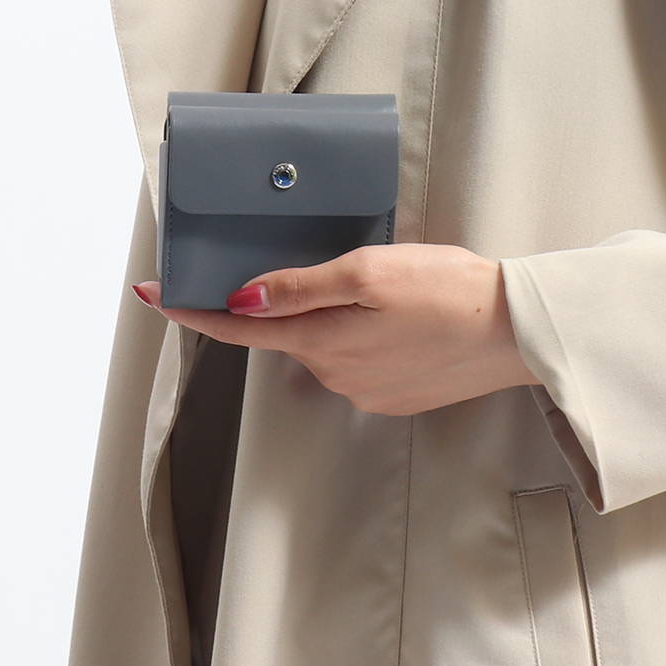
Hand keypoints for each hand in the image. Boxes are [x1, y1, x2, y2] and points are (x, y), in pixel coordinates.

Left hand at [131, 243, 541, 415]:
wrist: (515, 331)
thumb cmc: (446, 290)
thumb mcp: (367, 271)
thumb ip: (299, 288)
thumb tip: (240, 302)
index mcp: (321, 341)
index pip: (238, 329)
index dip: (191, 312)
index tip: (151, 295)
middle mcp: (334, 375)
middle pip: (288, 334)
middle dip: (298, 303)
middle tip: (350, 269)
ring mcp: (366, 391)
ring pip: (327, 347)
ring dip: (338, 319)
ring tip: (396, 291)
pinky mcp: (395, 396)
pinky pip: (360, 363)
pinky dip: (367, 338)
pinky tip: (405, 319)